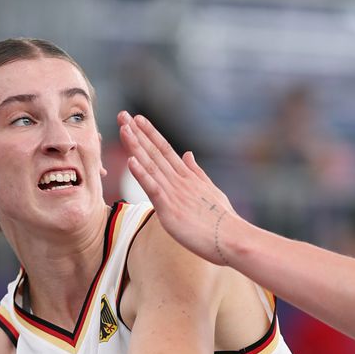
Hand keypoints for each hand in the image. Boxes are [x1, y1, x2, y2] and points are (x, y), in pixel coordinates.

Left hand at [116, 111, 238, 265]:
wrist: (232, 238)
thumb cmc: (223, 221)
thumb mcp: (210, 190)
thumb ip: (196, 172)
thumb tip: (187, 154)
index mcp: (188, 177)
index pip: (165, 150)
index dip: (150, 133)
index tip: (137, 119)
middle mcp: (180, 181)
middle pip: (155, 152)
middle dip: (137, 133)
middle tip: (122, 115)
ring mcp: (175, 193)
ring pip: (151, 166)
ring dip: (135, 147)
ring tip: (123, 129)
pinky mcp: (170, 209)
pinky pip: (153, 188)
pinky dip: (141, 174)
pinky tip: (130, 160)